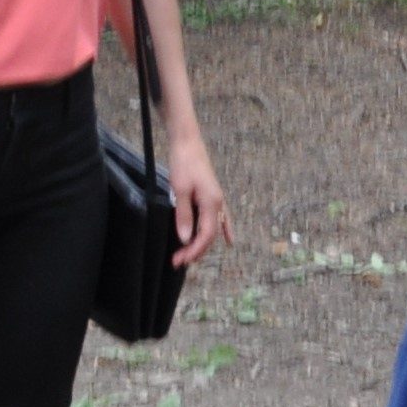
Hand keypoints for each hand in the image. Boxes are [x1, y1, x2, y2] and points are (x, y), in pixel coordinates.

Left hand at [168, 140, 233, 267]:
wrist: (188, 144)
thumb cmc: (183, 164)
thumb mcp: (180, 190)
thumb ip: (184, 215)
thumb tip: (186, 238)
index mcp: (212, 202)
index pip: (206, 234)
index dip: (195, 250)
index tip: (180, 260)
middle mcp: (218, 204)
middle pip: (210, 234)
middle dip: (196, 251)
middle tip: (177, 262)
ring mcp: (217, 200)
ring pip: (213, 228)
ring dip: (202, 244)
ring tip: (189, 256)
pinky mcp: (212, 196)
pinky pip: (221, 218)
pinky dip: (224, 230)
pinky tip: (228, 240)